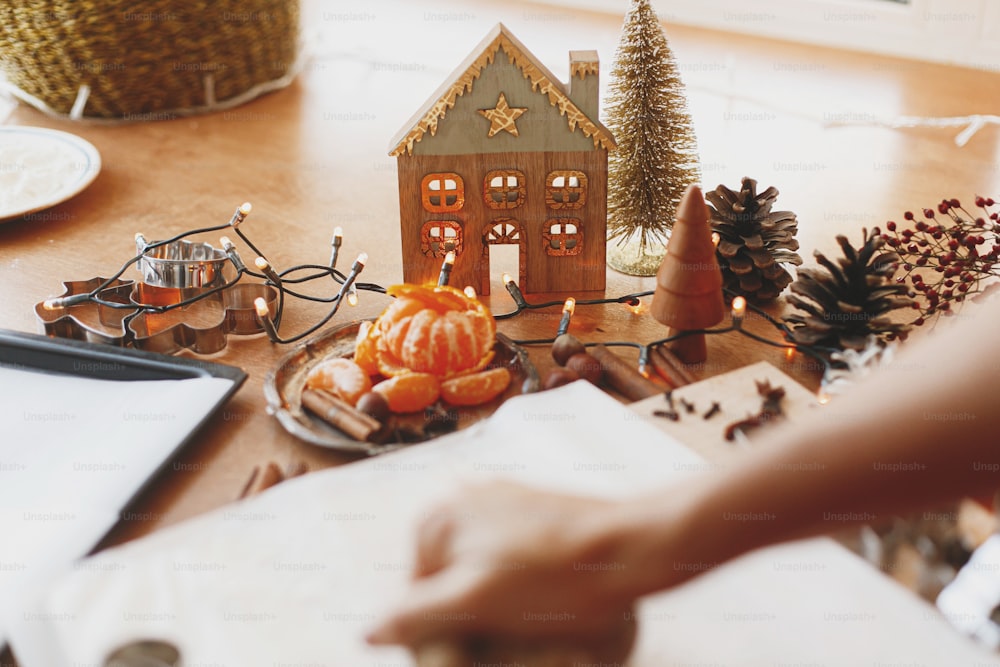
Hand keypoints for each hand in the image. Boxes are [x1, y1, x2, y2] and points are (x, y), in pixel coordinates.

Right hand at [366, 480, 638, 662]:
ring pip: (480, 584)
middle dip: (470, 629)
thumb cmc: (555, 575)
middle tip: (504, 654)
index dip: (439, 643)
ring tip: (530, 640)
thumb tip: (367, 634)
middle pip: (448, 590)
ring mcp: (502, 509)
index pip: (416, 601)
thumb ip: (416, 616)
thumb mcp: (475, 602)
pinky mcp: (534, 521)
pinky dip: (518, 598)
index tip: (469, 662)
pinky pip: (508, 570)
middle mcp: (464, 503)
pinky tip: (546, 615)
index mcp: (439, 517)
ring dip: (495, 620)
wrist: (634, 547)